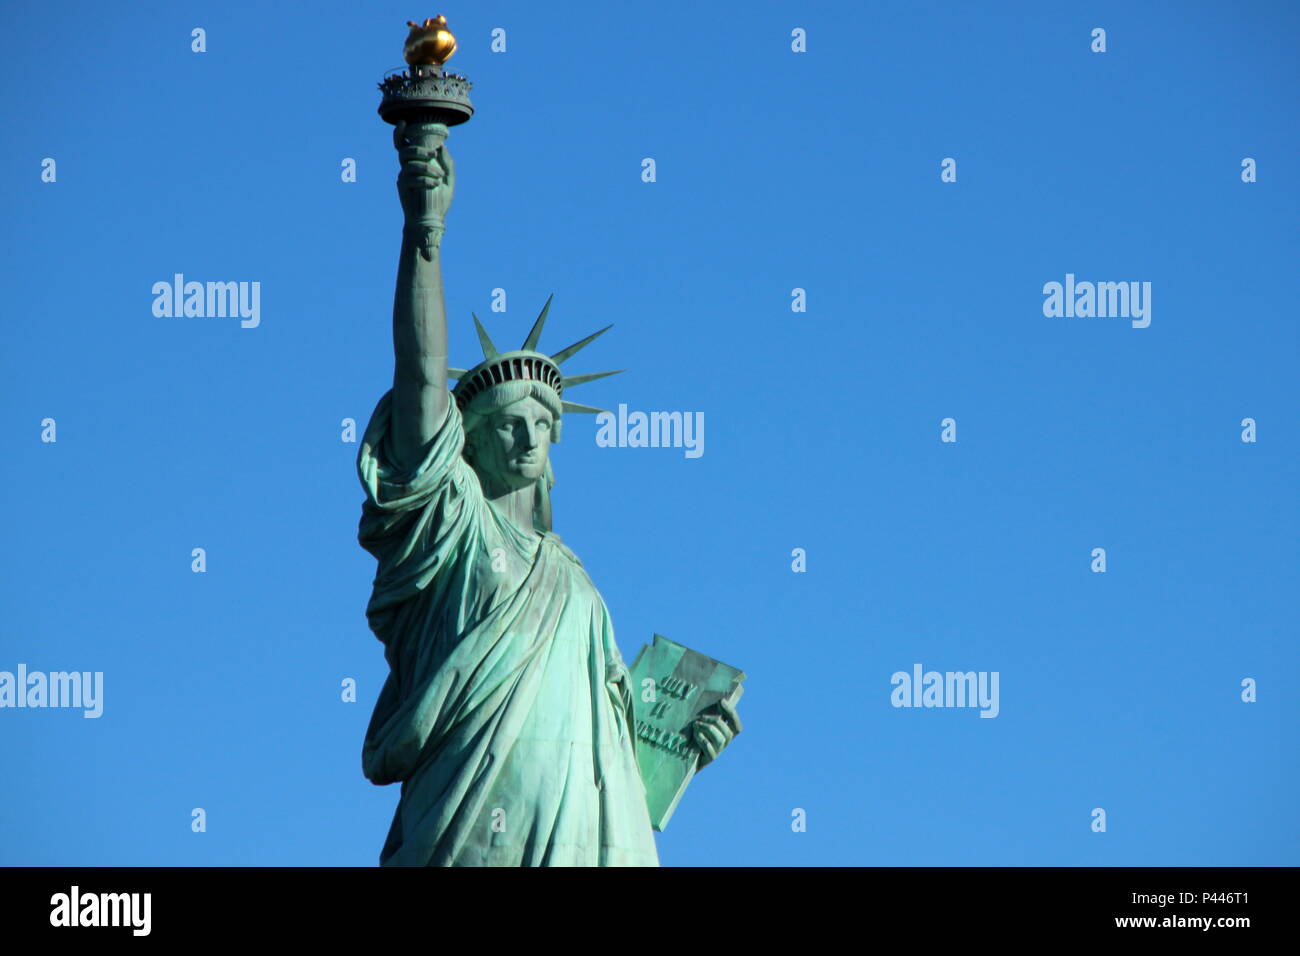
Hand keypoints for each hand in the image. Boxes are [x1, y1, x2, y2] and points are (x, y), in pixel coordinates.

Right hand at [393, 119, 454, 256]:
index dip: (400, 133)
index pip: (404, 146)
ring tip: (439, 177)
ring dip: (426, 167)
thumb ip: (447, 164)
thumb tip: (442, 146)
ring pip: (409, 163)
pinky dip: (424, 180)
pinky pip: (411, 178)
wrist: (430, 221)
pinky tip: (434, 185)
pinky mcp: (402, 188)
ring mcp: (403, 178)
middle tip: (434, 154)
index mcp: (416, 164)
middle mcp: (406, 169)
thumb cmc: (438, 201)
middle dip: (420, 149)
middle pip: (406, 151)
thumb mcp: (448, 181)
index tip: (403, 122)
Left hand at [691, 697, 741, 768]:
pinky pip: (710, 751)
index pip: (736, 725)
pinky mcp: (708, 759)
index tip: (721, 700)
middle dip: (713, 721)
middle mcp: (725, 743)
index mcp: (726, 733)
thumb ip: (709, 715)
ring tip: (695, 725)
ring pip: (720, 739)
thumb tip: (713, 700)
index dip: (731, 713)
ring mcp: (717, 752)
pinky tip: (697, 736)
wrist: (684, 756)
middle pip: (727, 731)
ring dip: (707, 729)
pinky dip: (704, 741)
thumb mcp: (703, 724)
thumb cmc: (693, 735)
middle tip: (700, 718)